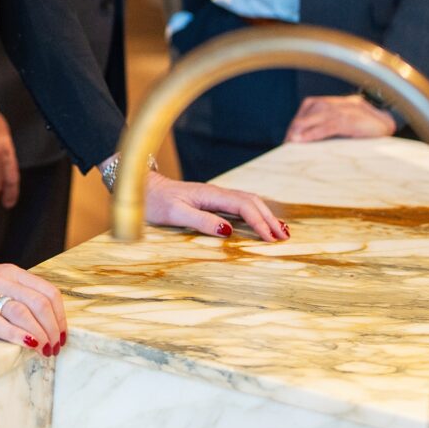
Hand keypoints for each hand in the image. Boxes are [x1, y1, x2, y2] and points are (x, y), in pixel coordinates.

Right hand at [0, 251, 68, 354]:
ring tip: (44, 351)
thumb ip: (18, 292)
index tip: (62, 335)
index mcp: (11, 272)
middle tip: (55, 348)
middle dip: (54, 330)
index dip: (61, 317)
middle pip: (40, 304)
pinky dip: (16, 335)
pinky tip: (26, 344)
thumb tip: (46, 319)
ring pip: (23, 313)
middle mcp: (1, 280)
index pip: (48, 292)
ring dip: (40, 335)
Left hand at [145, 171, 287, 240]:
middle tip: (285, 238)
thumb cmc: (156, 202)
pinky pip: (240, 205)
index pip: (244, 207)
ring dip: (266, 215)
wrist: (143, 188)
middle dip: (270, 219)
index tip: (271, 240)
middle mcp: (217, 193)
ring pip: (248, 202)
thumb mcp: (175, 213)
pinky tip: (261, 222)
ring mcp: (215, 196)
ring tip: (281, 231)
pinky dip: (255, 213)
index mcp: (211, 195)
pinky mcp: (212, 200)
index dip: (260, 223)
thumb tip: (228, 231)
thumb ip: (201, 221)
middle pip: (252, 202)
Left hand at [284, 94, 396, 143]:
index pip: (314, 104)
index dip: (301, 118)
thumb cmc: (376, 137)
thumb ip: (338, 130)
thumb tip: (314, 142)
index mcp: (346, 102)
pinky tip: (303, 141)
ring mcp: (352, 109)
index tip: (291, 134)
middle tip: (288, 140)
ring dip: (302, 128)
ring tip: (292, 141)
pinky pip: (329, 125)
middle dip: (298, 124)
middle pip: (314, 107)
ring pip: (320, 114)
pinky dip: (313, 133)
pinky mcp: (355, 120)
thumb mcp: (356, 131)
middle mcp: (348, 102)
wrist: (399, 133)